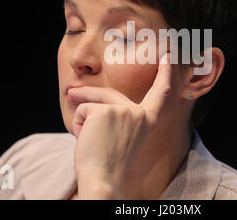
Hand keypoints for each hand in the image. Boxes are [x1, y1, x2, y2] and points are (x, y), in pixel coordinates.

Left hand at [67, 53, 171, 198]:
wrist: (101, 180)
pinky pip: (82, 109)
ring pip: (92, 102)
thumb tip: (76, 91)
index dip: (165, 74)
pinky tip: (85, 139)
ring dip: (82, 119)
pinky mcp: (104, 111)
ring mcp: (122, 110)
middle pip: (109, 94)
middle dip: (86, 94)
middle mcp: (138, 113)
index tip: (167, 58)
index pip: (160, 93)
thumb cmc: (107, 162)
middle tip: (69, 92)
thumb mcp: (117, 134)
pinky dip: (77, 124)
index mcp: (146, 121)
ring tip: (87, 140)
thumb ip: (111, 113)